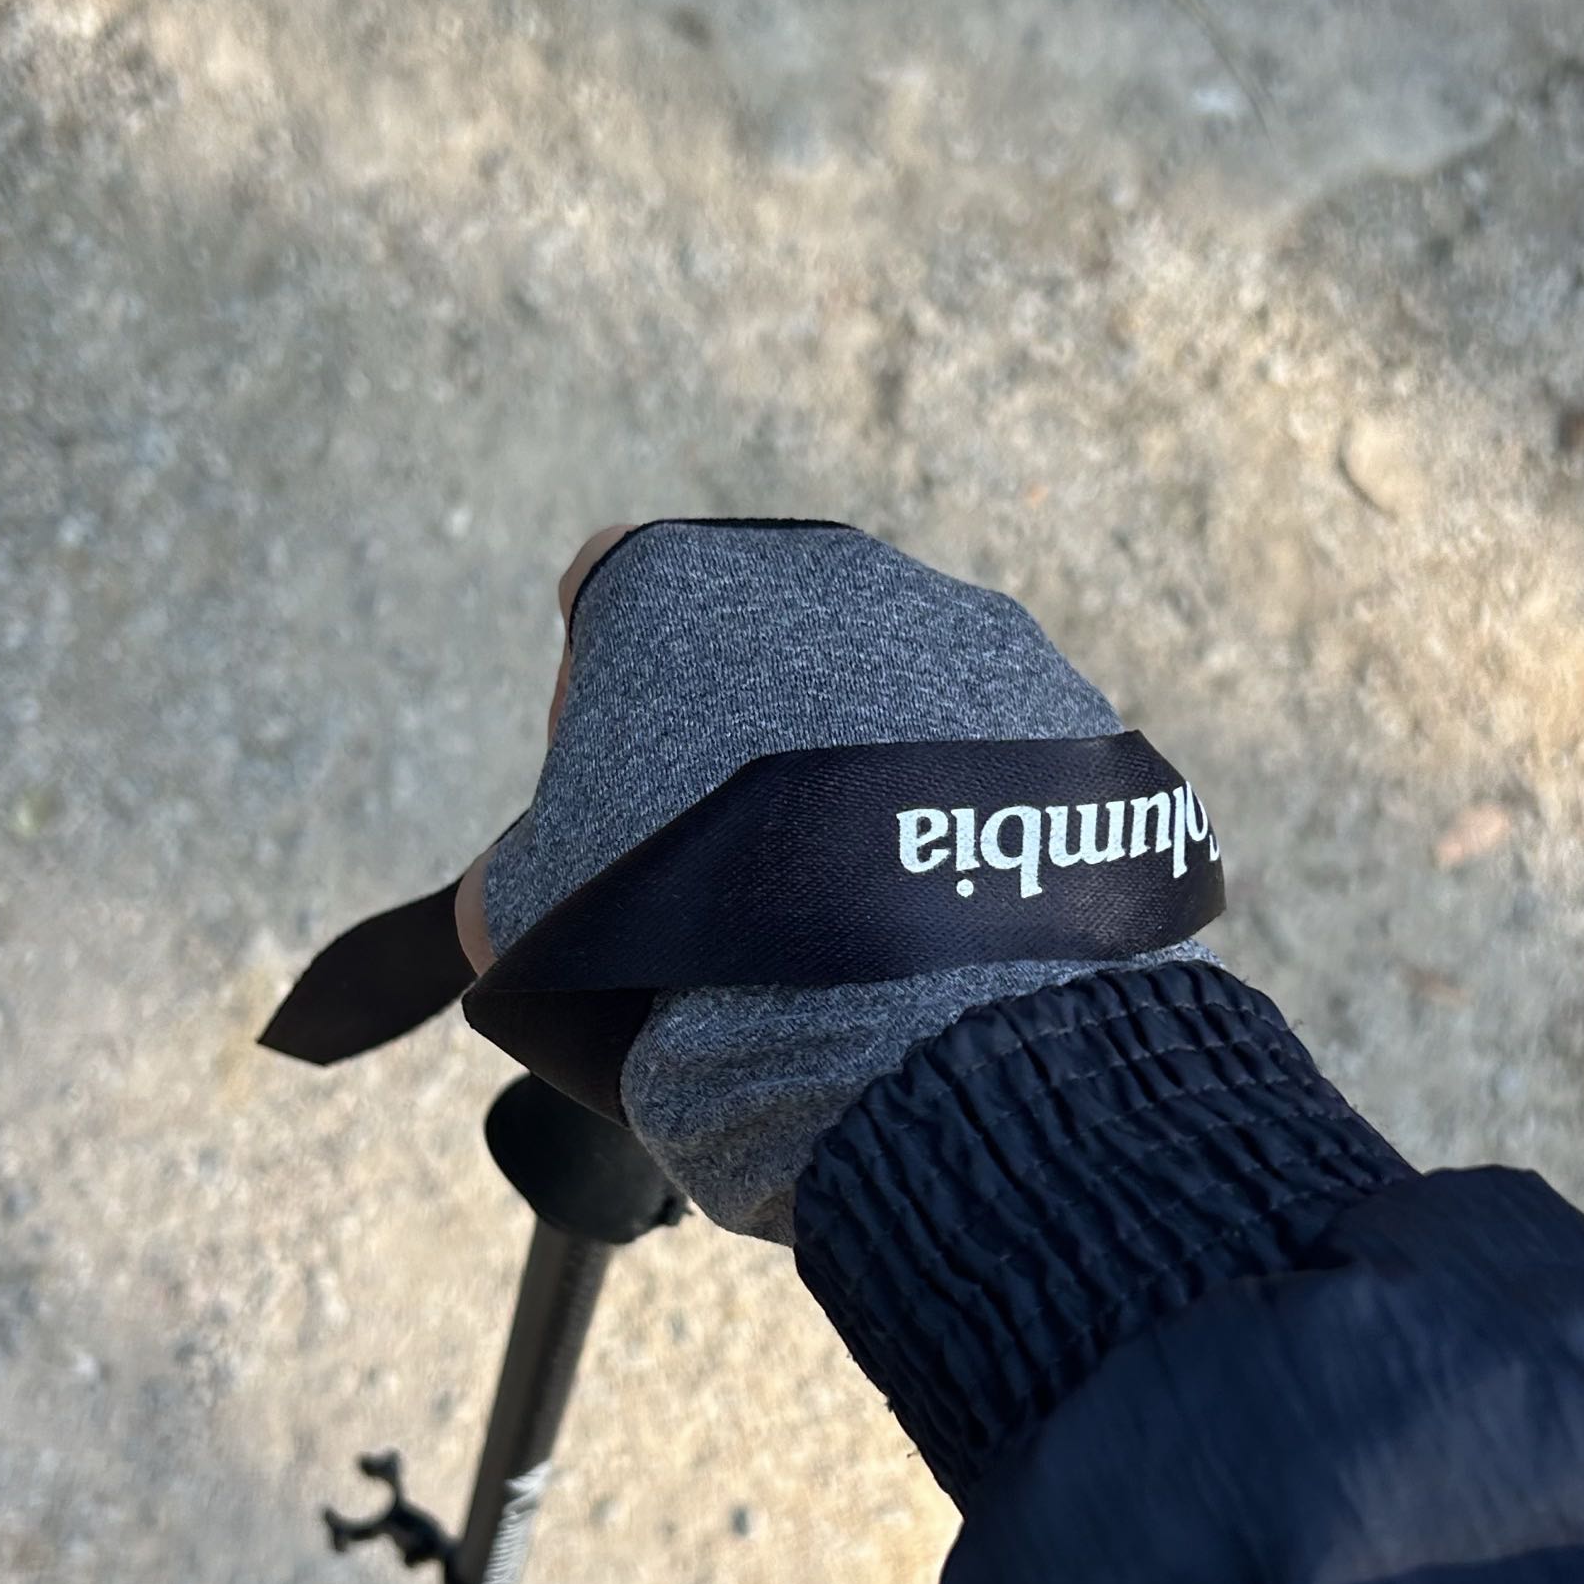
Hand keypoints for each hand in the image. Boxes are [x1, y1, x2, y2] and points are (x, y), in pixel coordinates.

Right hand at [454, 518, 1194, 1240]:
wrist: (898, 1014)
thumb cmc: (677, 942)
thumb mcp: (531, 922)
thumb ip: (516, 879)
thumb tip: (524, 904)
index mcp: (671, 580)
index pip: (602, 600)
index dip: (589, 706)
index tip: (607, 812)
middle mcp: (824, 569)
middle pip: (751, 645)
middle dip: (731, 744)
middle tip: (728, 878)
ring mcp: (962, 630)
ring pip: (879, 696)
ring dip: (851, 779)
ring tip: (848, 916)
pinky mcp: (1067, 712)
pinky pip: (986, 757)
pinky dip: (954, 820)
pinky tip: (938, 922)